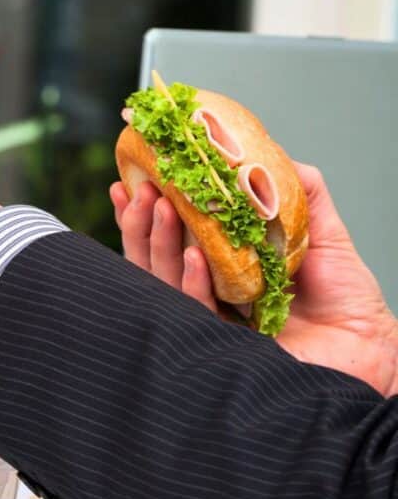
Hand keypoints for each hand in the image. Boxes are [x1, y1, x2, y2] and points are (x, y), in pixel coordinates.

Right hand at [111, 164, 397, 395]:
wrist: (368, 343)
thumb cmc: (346, 298)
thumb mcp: (321, 233)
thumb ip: (300, 193)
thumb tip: (268, 154)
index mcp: (219, 267)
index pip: (168, 239)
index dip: (143, 214)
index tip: (128, 181)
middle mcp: (208, 293)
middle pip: (154, 259)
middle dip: (141, 224)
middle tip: (142, 189)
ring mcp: (211, 319)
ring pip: (165, 281)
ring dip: (159, 242)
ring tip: (160, 207)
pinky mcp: (222, 344)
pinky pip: (195, 310)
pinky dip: (192, 281)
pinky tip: (194, 255)